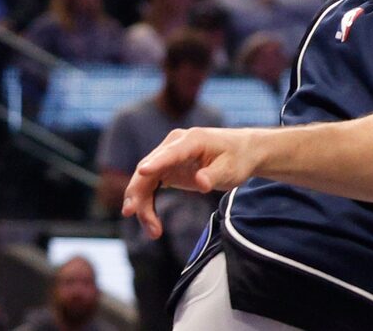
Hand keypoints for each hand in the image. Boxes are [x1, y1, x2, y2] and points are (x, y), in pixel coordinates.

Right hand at [123, 128, 263, 236]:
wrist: (241, 152)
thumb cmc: (237, 159)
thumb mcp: (230, 170)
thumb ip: (214, 176)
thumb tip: (201, 183)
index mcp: (191, 140)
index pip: (169, 154)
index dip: (155, 163)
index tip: (142, 172)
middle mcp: (174, 144)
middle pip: (148, 169)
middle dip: (138, 192)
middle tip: (131, 214)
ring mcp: (168, 155)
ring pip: (145, 180)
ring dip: (142, 205)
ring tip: (153, 232)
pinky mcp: (167, 167)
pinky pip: (150, 186)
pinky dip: (147, 204)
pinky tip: (152, 223)